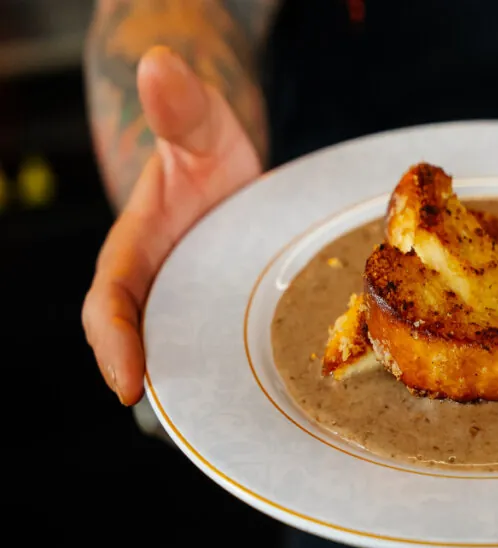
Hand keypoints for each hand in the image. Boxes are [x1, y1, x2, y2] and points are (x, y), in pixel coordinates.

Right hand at [82, 46, 260, 404]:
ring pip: (195, 361)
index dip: (113, 343)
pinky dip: (251, 380)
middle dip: (167, 393)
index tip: (127, 383)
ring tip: (245, 437)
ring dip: (212, 399)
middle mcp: (160, 290)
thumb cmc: (205, 147)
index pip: (110, 303)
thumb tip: (160, 61)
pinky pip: (234, 353)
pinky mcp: (230, 317)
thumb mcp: (199, 129)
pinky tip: (288, 408)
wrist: (226, 165)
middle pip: (150, 350)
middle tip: (192, 437)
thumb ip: (180, 108)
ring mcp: (196, 307)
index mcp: (135, 253)